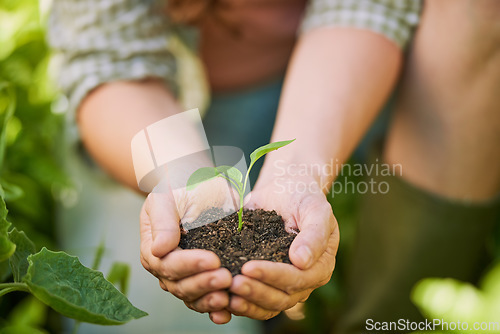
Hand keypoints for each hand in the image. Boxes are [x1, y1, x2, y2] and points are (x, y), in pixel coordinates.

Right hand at [139, 177, 237, 323]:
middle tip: (225, 277)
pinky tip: (228, 311)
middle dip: (203, 283)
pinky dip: (217, 308)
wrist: (193, 184)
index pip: (168, 264)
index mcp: (153, 251)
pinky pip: (208, 298)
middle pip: (181, 285)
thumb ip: (163, 222)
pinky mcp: (205, 277)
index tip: (212, 259)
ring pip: (194, 296)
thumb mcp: (166, 199)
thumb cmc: (176, 188)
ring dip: (210, 299)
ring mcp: (187, 275)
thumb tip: (159, 249)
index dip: (189, 265)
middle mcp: (168, 268)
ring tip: (228, 296)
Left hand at [227, 176, 338, 319]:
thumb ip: (314, 234)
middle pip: (281, 298)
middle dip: (256, 291)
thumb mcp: (315, 209)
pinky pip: (254, 301)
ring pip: (267, 305)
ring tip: (226, 294)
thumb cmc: (303, 197)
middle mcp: (304, 281)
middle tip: (233, 283)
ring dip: (247, 303)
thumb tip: (301, 261)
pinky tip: (222, 298)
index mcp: (320, 266)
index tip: (249, 267)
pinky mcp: (265, 283)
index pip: (297, 278)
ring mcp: (283, 285)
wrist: (285, 190)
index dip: (273, 275)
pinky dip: (240, 303)